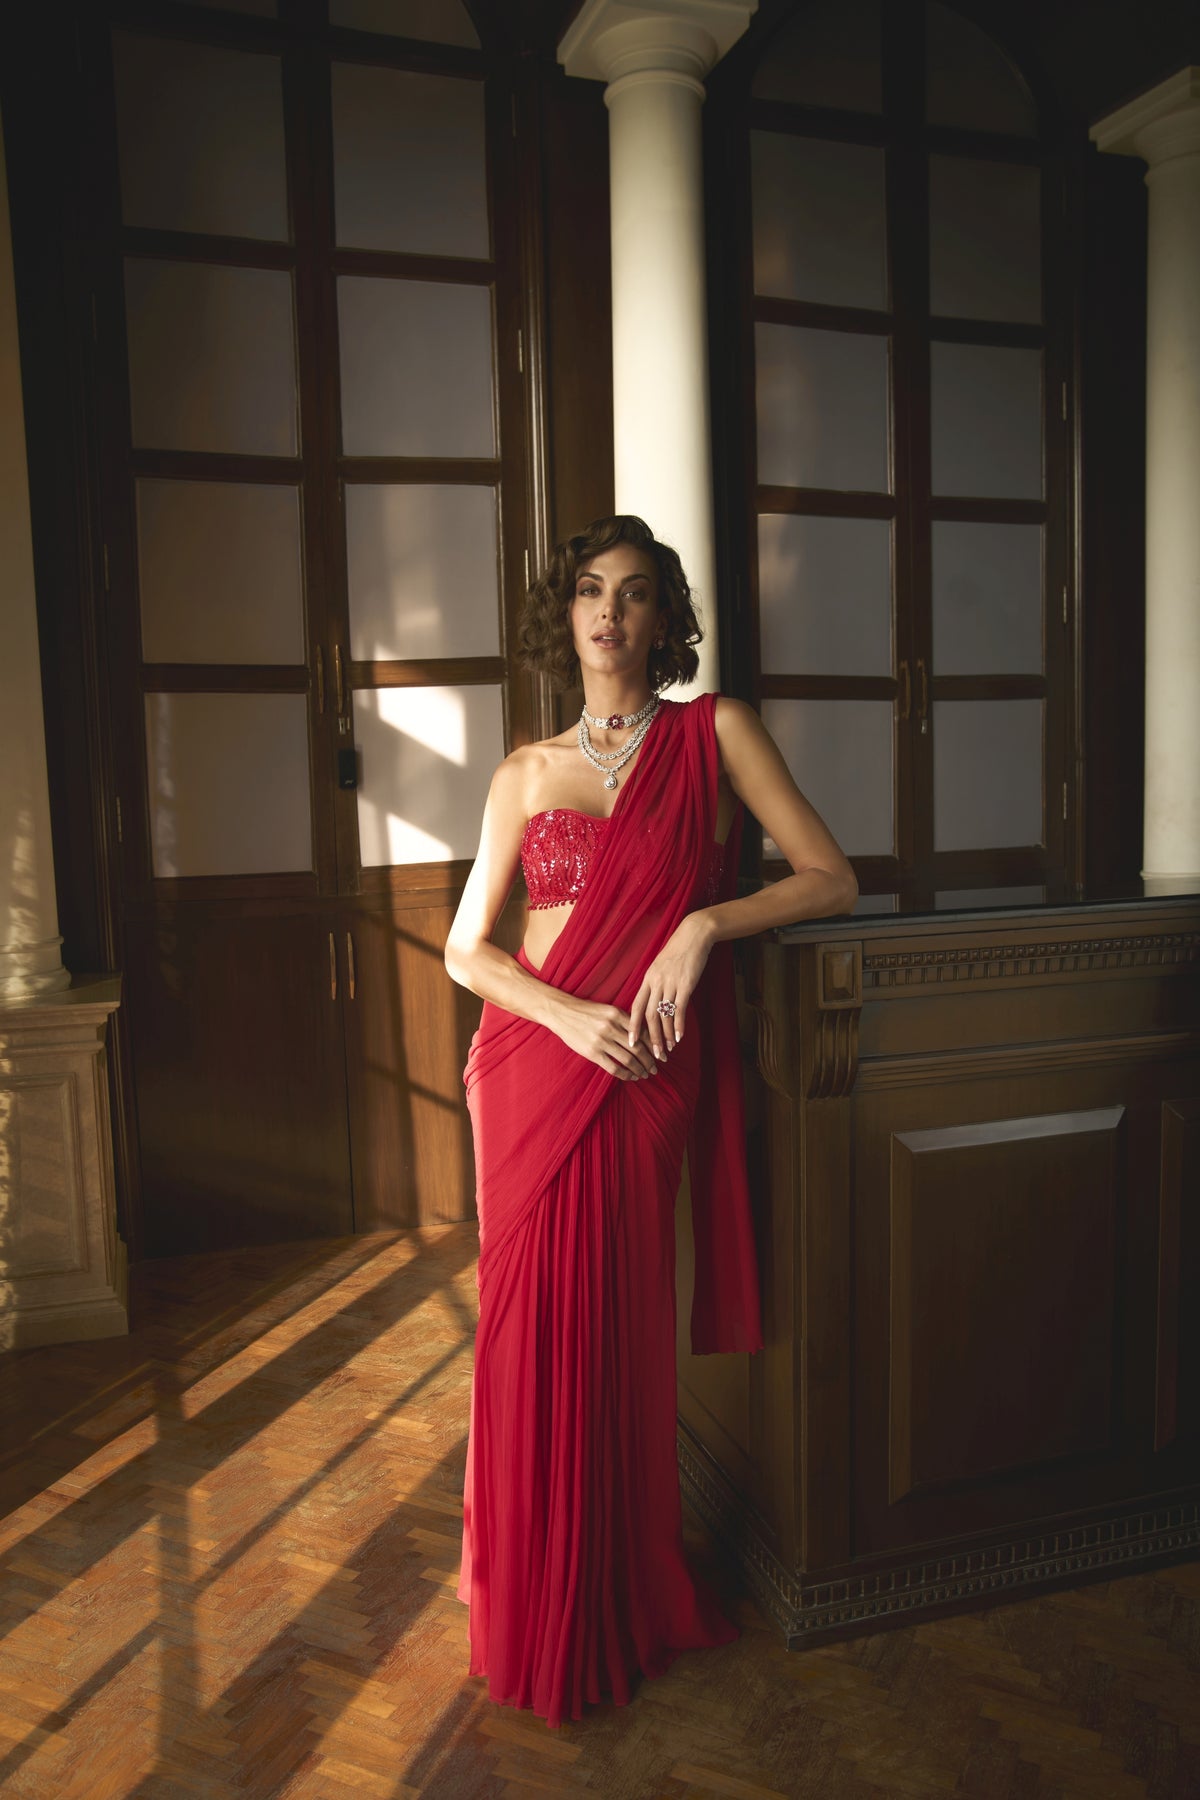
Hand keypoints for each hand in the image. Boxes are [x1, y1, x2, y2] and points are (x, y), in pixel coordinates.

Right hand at [550, 993, 659, 1080]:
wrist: (561, 1012)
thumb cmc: (586, 1011)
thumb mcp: (607, 1010)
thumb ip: (624, 1021)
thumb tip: (645, 1037)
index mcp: (617, 1014)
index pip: (642, 1032)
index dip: (654, 1045)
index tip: (660, 1054)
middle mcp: (611, 1026)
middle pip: (638, 1048)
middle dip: (650, 1060)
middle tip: (655, 1068)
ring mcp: (601, 1040)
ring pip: (629, 1059)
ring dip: (640, 1069)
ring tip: (645, 1074)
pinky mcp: (592, 1052)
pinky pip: (614, 1067)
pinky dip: (626, 1074)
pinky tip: (631, 1077)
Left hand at [629, 913, 716, 1059]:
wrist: (694, 935)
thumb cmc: (678, 952)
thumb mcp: (661, 966)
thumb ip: (656, 984)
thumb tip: (654, 1002)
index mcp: (647, 979)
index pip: (635, 1007)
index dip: (632, 1026)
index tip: (630, 1043)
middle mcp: (656, 982)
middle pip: (648, 1016)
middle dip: (650, 1037)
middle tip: (653, 1055)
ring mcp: (670, 983)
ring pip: (664, 1015)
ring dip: (666, 1035)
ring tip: (668, 1049)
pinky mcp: (686, 984)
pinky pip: (679, 1009)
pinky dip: (679, 1025)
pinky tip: (680, 1037)